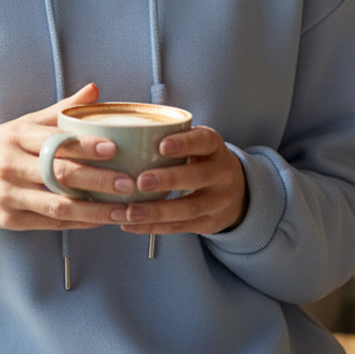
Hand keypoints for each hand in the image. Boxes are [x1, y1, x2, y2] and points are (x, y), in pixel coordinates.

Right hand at [0, 84, 135, 229]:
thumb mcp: (22, 126)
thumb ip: (59, 112)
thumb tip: (94, 91)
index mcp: (17, 137)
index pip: (55, 140)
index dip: (84, 145)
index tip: (113, 148)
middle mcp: (12, 166)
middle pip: (60, 174)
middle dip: (97, 180)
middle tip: (128, 183)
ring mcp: (11, 196)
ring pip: (58, 205)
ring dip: (94, 210)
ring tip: (122, 210)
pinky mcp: (11, 220)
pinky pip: (50, 224)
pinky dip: (78, 223)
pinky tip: (100, 220)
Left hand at [110, 126, 248, 235]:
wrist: (236, 194)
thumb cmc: (200, 162)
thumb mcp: (195, 145)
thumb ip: (169, 136)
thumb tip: (119, 125)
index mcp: (214, 148)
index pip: (204, 141)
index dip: (184, 143)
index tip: (162, 145)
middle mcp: (221, 174)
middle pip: (198, 177)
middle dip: (169, 180)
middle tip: (141, 181)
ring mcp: (217, 201)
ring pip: (187, 209)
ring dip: (156, 211)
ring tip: (130, 211)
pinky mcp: (207, 223)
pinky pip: (179, 227)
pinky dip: (152, 227)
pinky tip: (130, 224)